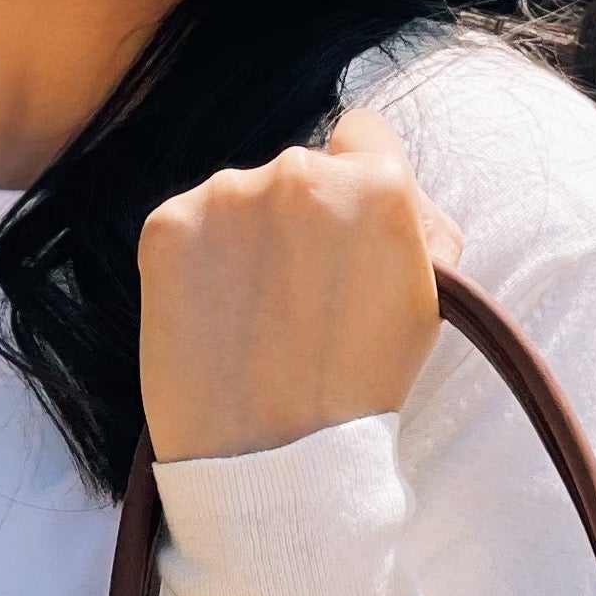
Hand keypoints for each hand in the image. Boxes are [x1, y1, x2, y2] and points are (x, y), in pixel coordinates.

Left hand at [136, 108, 463, 463]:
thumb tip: (390, 183)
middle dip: (302, 219)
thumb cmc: (359, 389)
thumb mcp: (430, 298)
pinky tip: (214, 316)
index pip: (363, 135)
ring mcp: (224, 196)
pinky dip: (199, 264)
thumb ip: (417, 222)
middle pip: (300, 170)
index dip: (359, 188)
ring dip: (247, 240)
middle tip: (301, 298)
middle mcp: (298, 171)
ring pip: (240, 198)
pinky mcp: (165, 227)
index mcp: (376, 183)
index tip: (345, 237)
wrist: (272, 460)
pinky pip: (190, 227)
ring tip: (255, 318)